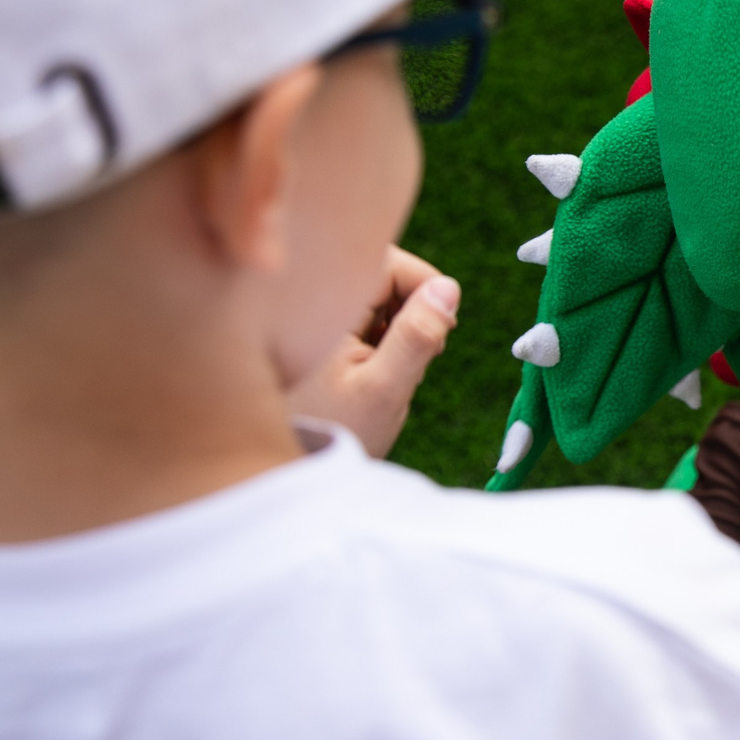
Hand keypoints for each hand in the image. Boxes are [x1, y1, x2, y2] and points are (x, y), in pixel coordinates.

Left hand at [285, 246, 459, 456]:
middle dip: (411, 310)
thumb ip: (417, 336)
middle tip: (425, 355)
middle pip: (379, 278)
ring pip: (373, 299)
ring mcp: (311, 321)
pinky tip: (377, 373)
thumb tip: (449, 288)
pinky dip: (379, 340)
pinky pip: (359, 319)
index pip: (385, 263)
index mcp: (318, 310)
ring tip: (396, 371)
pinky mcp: (317, 338)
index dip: (424, 284)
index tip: (444, 325)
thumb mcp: (385, 390)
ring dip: (397, 326)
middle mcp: (309, 306)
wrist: (290, 476)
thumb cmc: (335, 435)